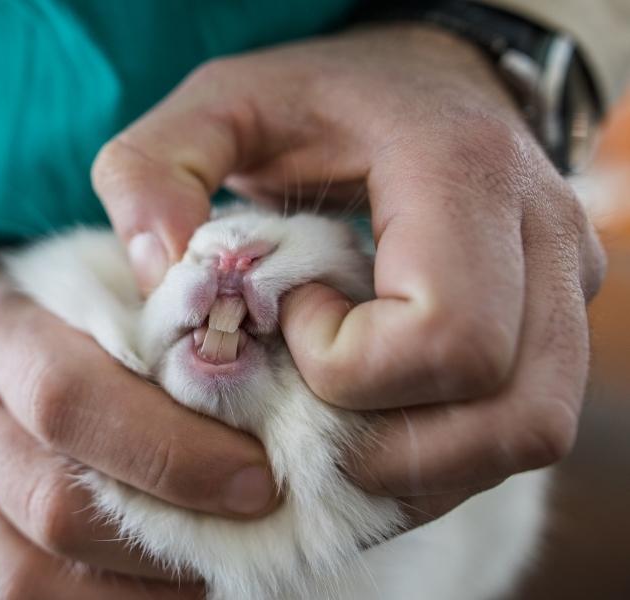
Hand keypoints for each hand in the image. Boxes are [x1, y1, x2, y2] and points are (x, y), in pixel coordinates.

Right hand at [0, 262, 276, 597]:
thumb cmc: (58, 306)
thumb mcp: (100, 274)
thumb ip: (159, 295)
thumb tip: (250, 329)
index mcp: (2, 335)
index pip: (69, 398)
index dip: (167, 448)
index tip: (257, 475)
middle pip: (54, 502)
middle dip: (171, 523)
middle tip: (260, 520)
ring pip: (35, 569)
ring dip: (146, 582)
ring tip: (226, 562)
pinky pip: (26, 596)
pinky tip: (176, 586)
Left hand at [92, 25, 604, 523]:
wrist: (416, 79)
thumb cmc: (315, 98)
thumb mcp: (218, 107)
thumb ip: (153, 171)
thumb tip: (156, 275)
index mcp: (463, 170)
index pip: (443, 334)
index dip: (345, 364)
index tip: (286, 315)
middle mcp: (544, 232)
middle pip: (504, 408)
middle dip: (382, 433)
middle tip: (309, 385)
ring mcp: (567, 282)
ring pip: (527, 432)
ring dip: (420, 460)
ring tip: (339, 422)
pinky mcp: (560, 322)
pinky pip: (522, 428)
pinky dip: (443, 455)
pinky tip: (376, 428)